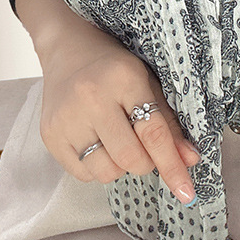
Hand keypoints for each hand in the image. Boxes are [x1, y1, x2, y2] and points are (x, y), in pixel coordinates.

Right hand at [15, 0, 200, 206]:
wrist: (67, 48)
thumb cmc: (113, 65)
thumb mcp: (147, 81)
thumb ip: (168, 122)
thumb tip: (190, 160)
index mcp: (124, 78)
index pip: (153, 132)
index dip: (173, 165)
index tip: (187, 191)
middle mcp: (92, 98)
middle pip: (130, 157)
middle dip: (147, 163)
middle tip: (146, 150)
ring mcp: (67, 117)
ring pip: (106, 171)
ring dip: (121, 167)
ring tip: (119, 141)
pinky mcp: (50, 134)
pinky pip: (83, 174)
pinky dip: (98, 168)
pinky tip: (98, 142)